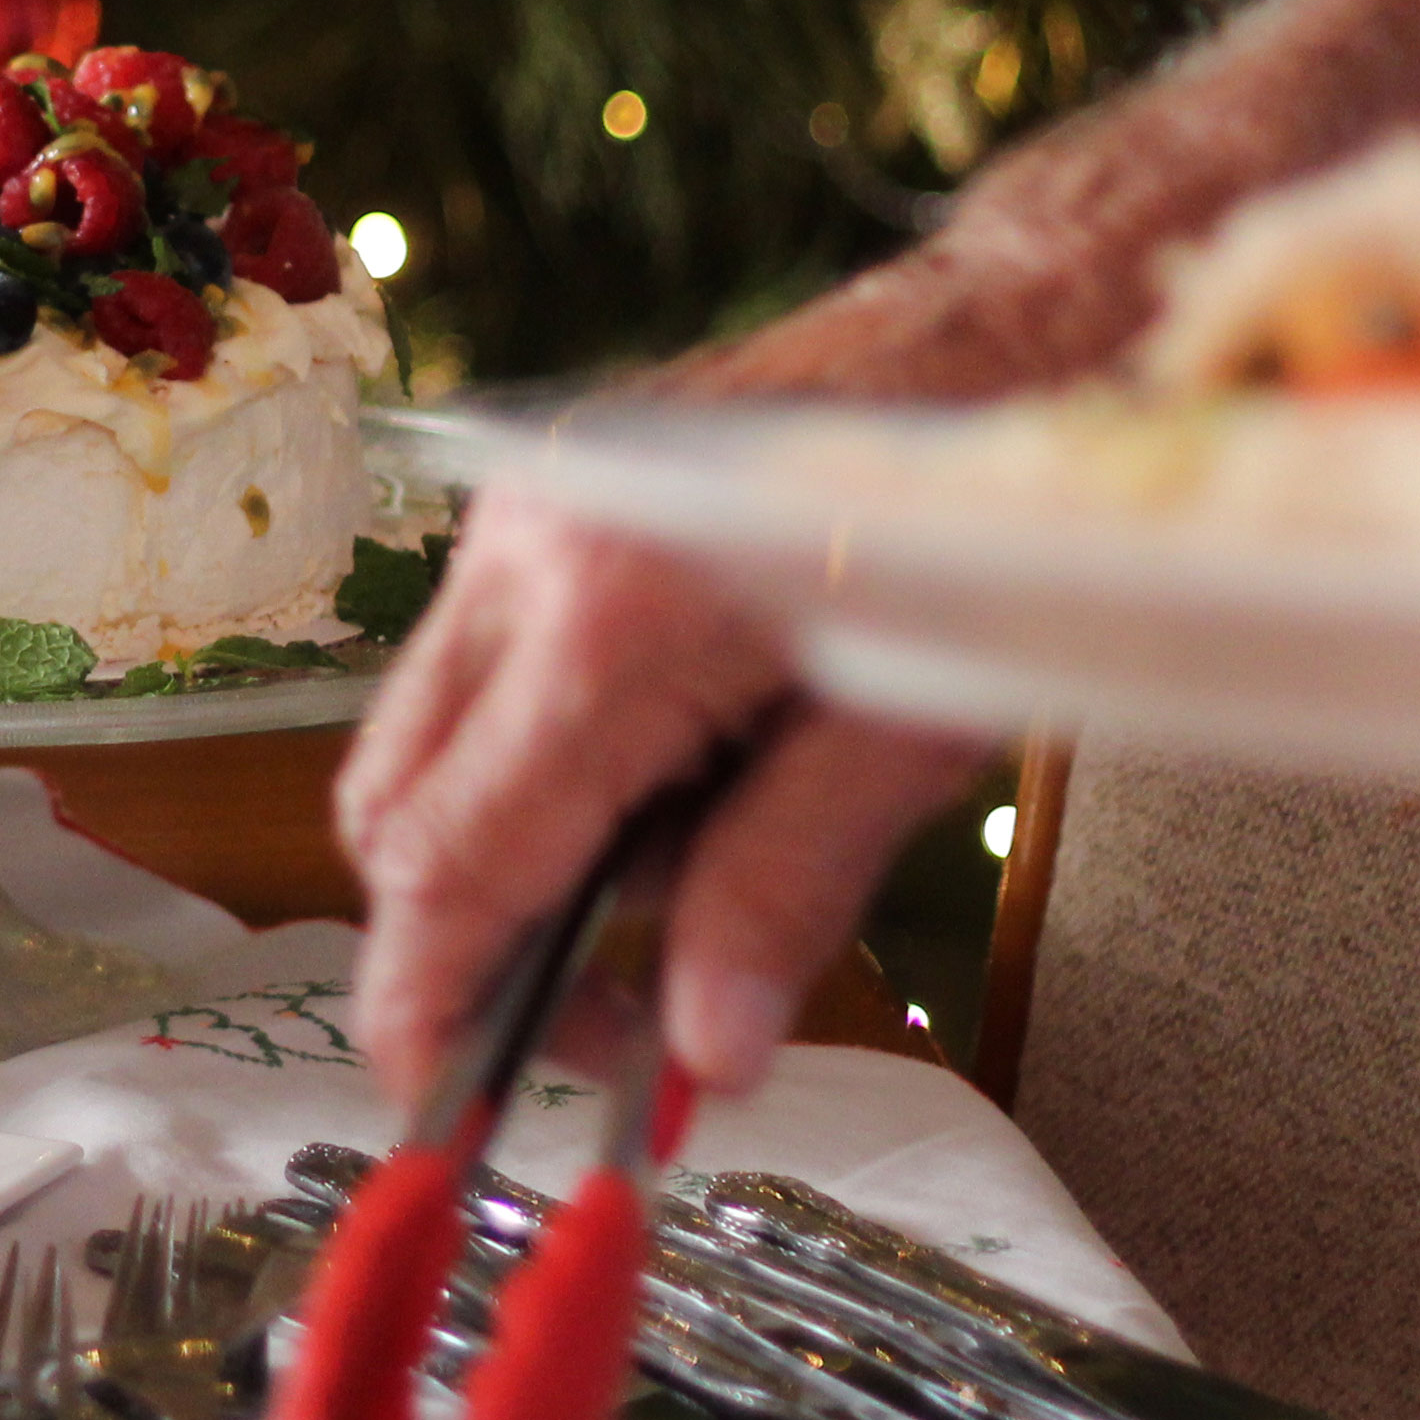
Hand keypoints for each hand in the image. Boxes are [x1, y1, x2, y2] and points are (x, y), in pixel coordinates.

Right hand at [334, 244, 1108, 1107]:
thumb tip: (699, 1051)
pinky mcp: (549, 484)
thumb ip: (781, 891)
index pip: (453, 862)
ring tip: (672, 884)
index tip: (438, 1103)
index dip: (426, 1001)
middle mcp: (529, 550)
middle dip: (459, 936)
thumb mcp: (911, 734)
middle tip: (599, 1023)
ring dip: (504, 842)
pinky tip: (675, 772)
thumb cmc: (996, 514)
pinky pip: (481, 660)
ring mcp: (526, 504)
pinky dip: (538, 752)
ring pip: (424, 735)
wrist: (1027, 317)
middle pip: (391, 806)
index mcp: (611, 621)